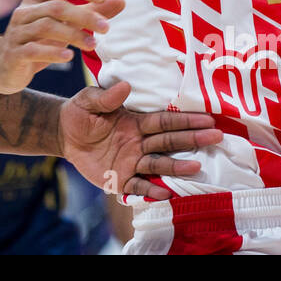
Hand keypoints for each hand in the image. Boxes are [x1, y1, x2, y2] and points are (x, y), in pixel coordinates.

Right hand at [0, 0, 123, 94]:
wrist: (3, 66)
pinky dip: (53, 52)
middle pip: (56, 7)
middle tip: (106, 28)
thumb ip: (91, 12)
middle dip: (84, 16)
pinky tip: (69, 57)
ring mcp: (17, 32)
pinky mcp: (14, 54)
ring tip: (93, 45)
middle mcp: (24, 11)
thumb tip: (121, 0)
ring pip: (46, 27)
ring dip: (73, 35)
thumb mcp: (64, 24)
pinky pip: (33, 50)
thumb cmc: (39, 40)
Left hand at [59, 81, 222, 198]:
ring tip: (197, 168)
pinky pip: (138, 186)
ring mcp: (132, 162)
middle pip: (169, 141)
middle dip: (192, 139)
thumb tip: (126, 86)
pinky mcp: (120, 180)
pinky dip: (151, 190)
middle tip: (216, 138)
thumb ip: (106, 96)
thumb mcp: (89, 100)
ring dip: (177, 167)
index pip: (164, 121)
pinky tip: (166, 194)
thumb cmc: (80, 113)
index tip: (208, 119)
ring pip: (159, 164)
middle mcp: (139, 142)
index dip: (185, 120)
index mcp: (136, 122)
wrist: (63, 134)